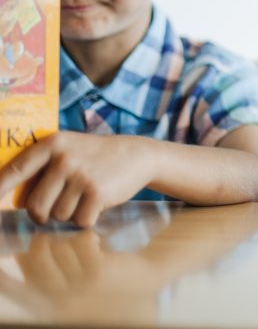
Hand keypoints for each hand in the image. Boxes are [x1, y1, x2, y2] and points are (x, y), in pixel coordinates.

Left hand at [0, 132, 152, 226]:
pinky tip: (96, 204)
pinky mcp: (98, 192)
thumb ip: (41, 166)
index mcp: (52, 144)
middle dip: (42, 215)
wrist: (137, 154)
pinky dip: (87, 219)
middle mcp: (63, 159)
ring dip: (68, 214)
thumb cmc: (94, 157)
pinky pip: (79, 221)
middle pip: (35, 205)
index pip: (15, 170)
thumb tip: (6, 196)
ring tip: (82, 198)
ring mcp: (81, 176)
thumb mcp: (68, 149)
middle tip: (54, 209)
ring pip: (57, 215)